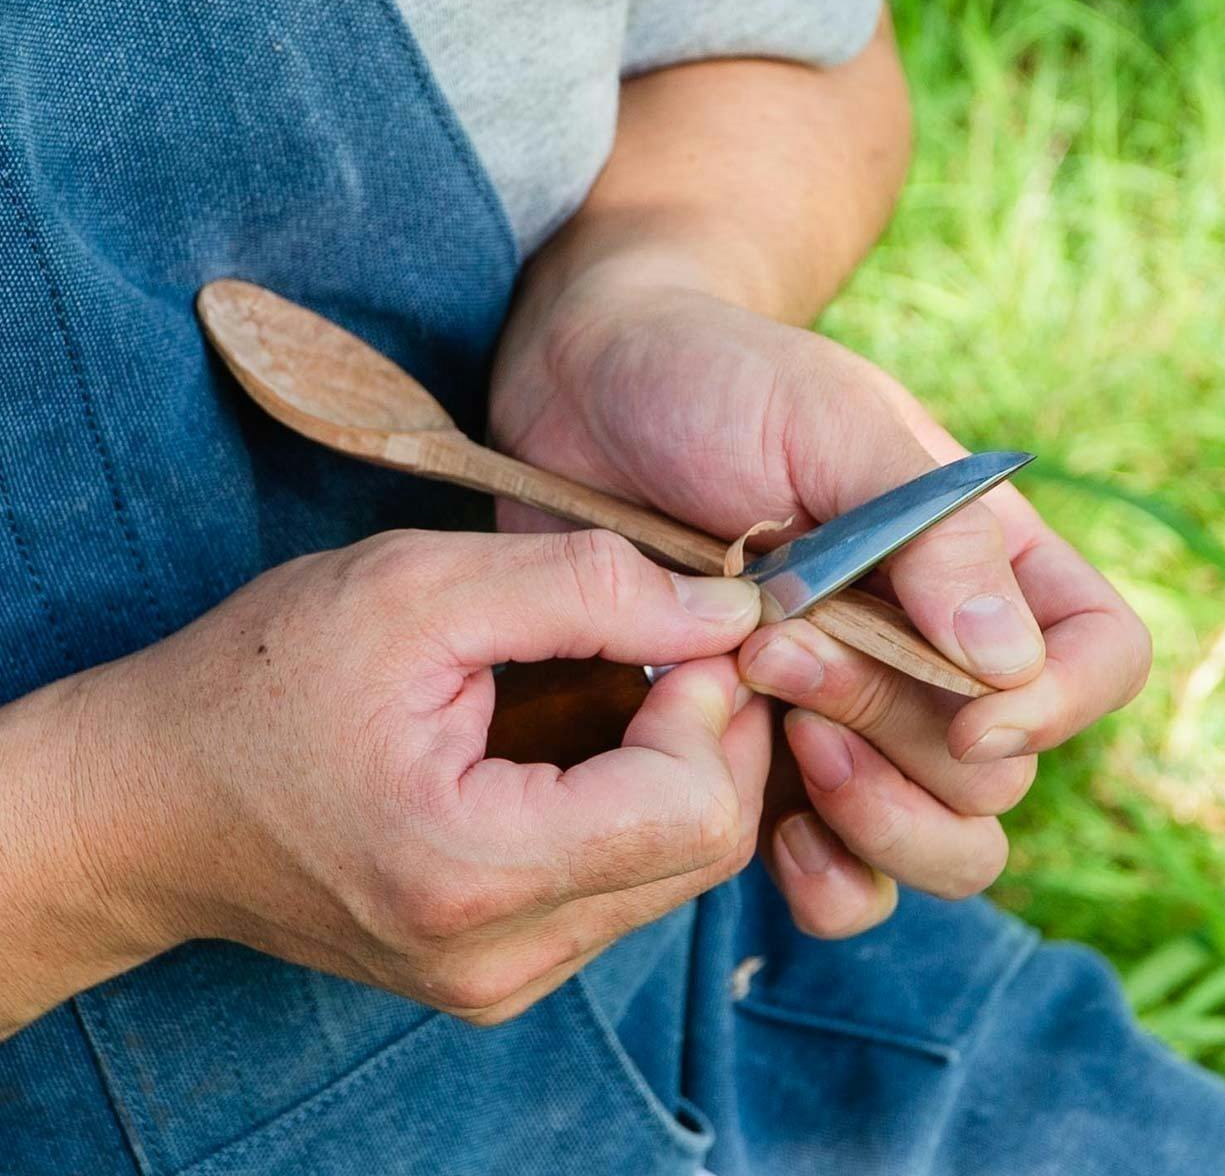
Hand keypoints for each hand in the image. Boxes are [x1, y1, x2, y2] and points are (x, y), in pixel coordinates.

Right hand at [19, 530, 767, 1029]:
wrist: (154, 801)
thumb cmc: (262, 681)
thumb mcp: (418, 589)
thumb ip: (589, 589)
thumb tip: (726, 610)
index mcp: (474, 868)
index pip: (694, 811)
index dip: (714, 705)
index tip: (680, 630)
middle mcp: (500, 957)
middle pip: (705, 850)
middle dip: (717, 735)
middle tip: (675, 646)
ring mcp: (500, 979)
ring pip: (676, 871)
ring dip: (679, 767)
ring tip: (622, 683)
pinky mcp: (497, 973)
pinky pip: (624, 888)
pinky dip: (634, 806)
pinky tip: (585, 742)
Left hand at [491, 277, 1151, 935]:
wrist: (589, 400)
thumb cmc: (718, 384)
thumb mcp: (829, 421)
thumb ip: (933, 532)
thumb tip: (1010, 667)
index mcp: (980, 561)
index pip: (1098, 657)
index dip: (1059, 704)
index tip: (969, 710)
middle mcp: (930, 653)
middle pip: (997, 771)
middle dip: (894, 731)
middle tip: (775, 649)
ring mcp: (850, 719)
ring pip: (939, 845)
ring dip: (869, 815)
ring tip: (764, 717)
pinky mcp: (765, 765)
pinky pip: (841, 879)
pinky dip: (822, 878)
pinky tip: (766, 828)